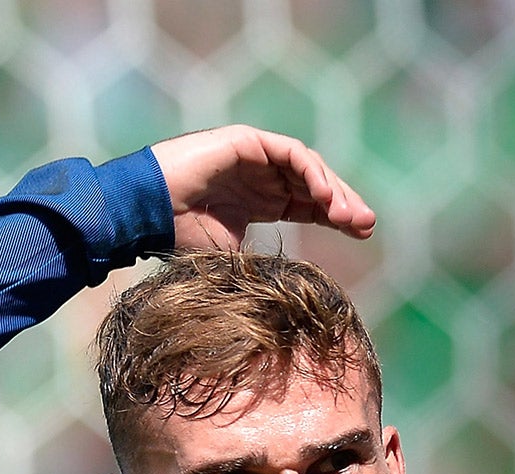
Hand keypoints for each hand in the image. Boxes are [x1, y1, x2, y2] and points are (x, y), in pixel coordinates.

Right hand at [150, 125, 375, 251]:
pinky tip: (325, 195)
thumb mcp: (234, 257)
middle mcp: (261, 176)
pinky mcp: (246, 141)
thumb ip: (265, 261)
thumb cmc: (180, 239)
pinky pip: (290, 152)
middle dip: (344, 203)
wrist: (147, 214)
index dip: (337, 216)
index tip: (363, 233)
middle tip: (366, 225)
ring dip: (332, 189)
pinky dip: (311, 172)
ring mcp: (254, 157)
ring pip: (308, 166)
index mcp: (259, 200)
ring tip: (348, 215)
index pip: (309, 204)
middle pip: (315, 184)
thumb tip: (294, 290)